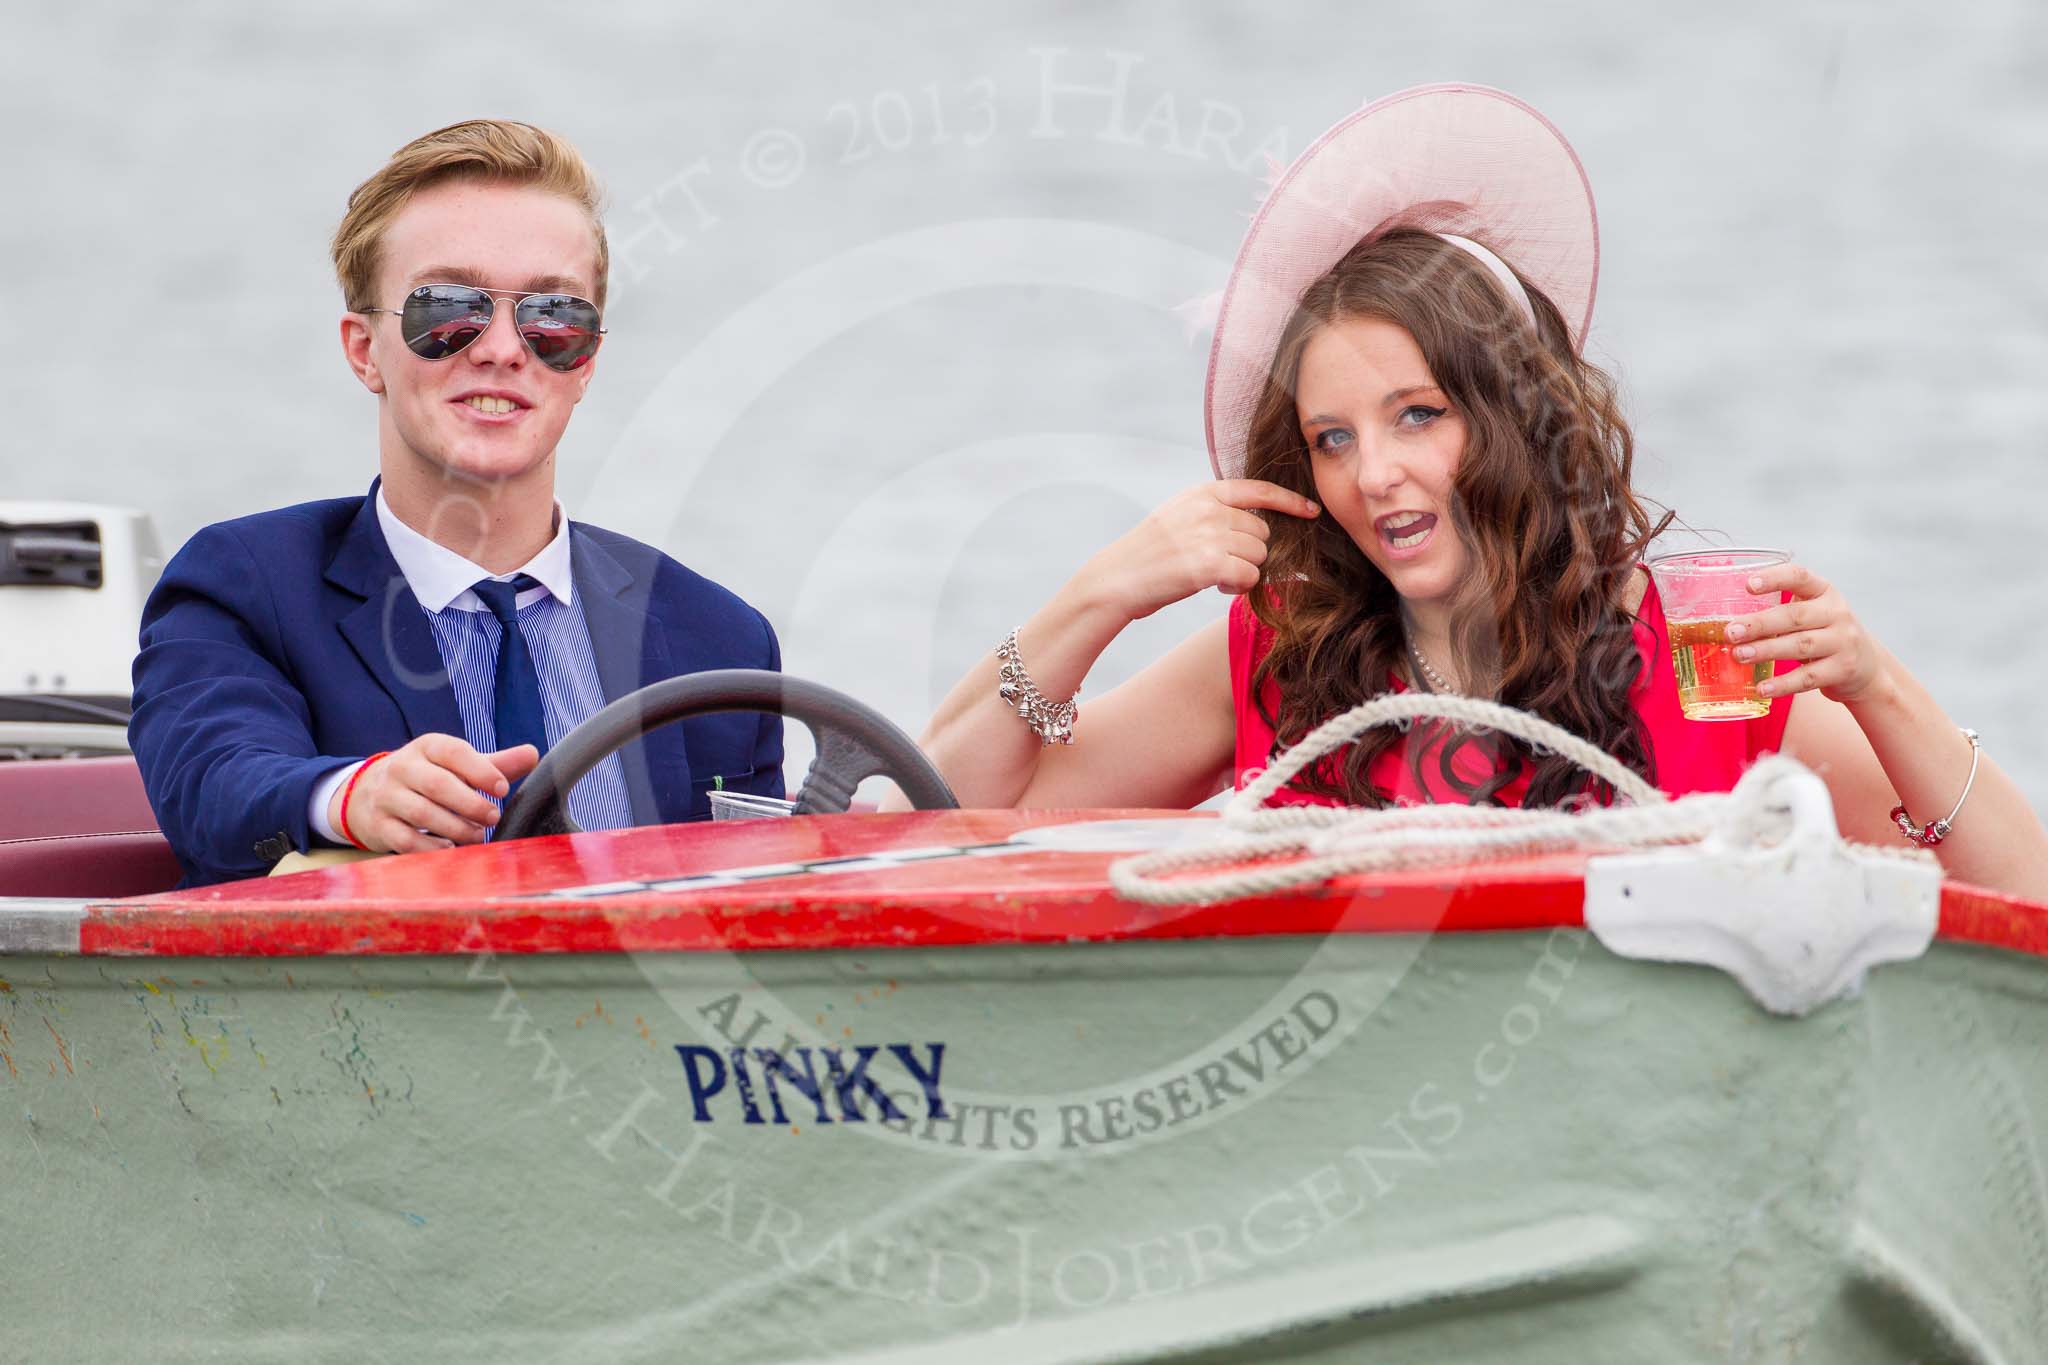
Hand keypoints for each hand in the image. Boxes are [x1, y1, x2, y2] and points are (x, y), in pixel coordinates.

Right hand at [331, 734, 540, 852]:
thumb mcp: (455, 765)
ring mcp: (386, 797)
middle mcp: (402, 768)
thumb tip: (533, 754)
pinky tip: (451, 849)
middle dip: (470, 803)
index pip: (453, 752)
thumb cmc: (427, 777)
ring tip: (478, 835)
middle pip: (437, 784)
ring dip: (456, 827)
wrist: (367, 794)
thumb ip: (494, 763)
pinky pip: (406, 839)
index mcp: (426, 747)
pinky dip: (432, 848)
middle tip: (493, 817)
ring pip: (422, 813)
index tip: (502, 789)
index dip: (480, 770)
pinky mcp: (378, 825)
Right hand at [1084, 480, 1320, 620]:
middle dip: (1251, 551)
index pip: (1259, 489)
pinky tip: (1217, 586)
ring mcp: (1210, 535)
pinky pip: (1250, 576)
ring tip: (1215, 576)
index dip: (1291, 501)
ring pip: (1260, 555)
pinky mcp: (1210, 564)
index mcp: (1203, 492)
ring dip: (1245, 571)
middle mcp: (1209, 509)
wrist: (1116, 579)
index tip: (1310, 510)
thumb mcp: (1179, 516)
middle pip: (1263, 531)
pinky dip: (1239, 586)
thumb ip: (1214, 513)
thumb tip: (1259, 527)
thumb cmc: (1149, 555)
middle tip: (1223, 565)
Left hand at [1725, 563, 1891, 705]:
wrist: (1866, 665)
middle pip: (1794, 616)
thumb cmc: (1822, 633)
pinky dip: (1783, 684)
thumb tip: (1726, 626)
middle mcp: (1837, 613)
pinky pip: (1808, 678)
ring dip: (1766, 651)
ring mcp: (1842, 642)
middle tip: (1730, 632)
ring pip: (1800, 645)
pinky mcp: (1842, 669)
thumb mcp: (1810, 613)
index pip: (1800, 577)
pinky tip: (1761, 688)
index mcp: (1824, 592)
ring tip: (1738, 655)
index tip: (1747, 585)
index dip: (1774, 578)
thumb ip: (1779, 612)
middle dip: (1759, 624)